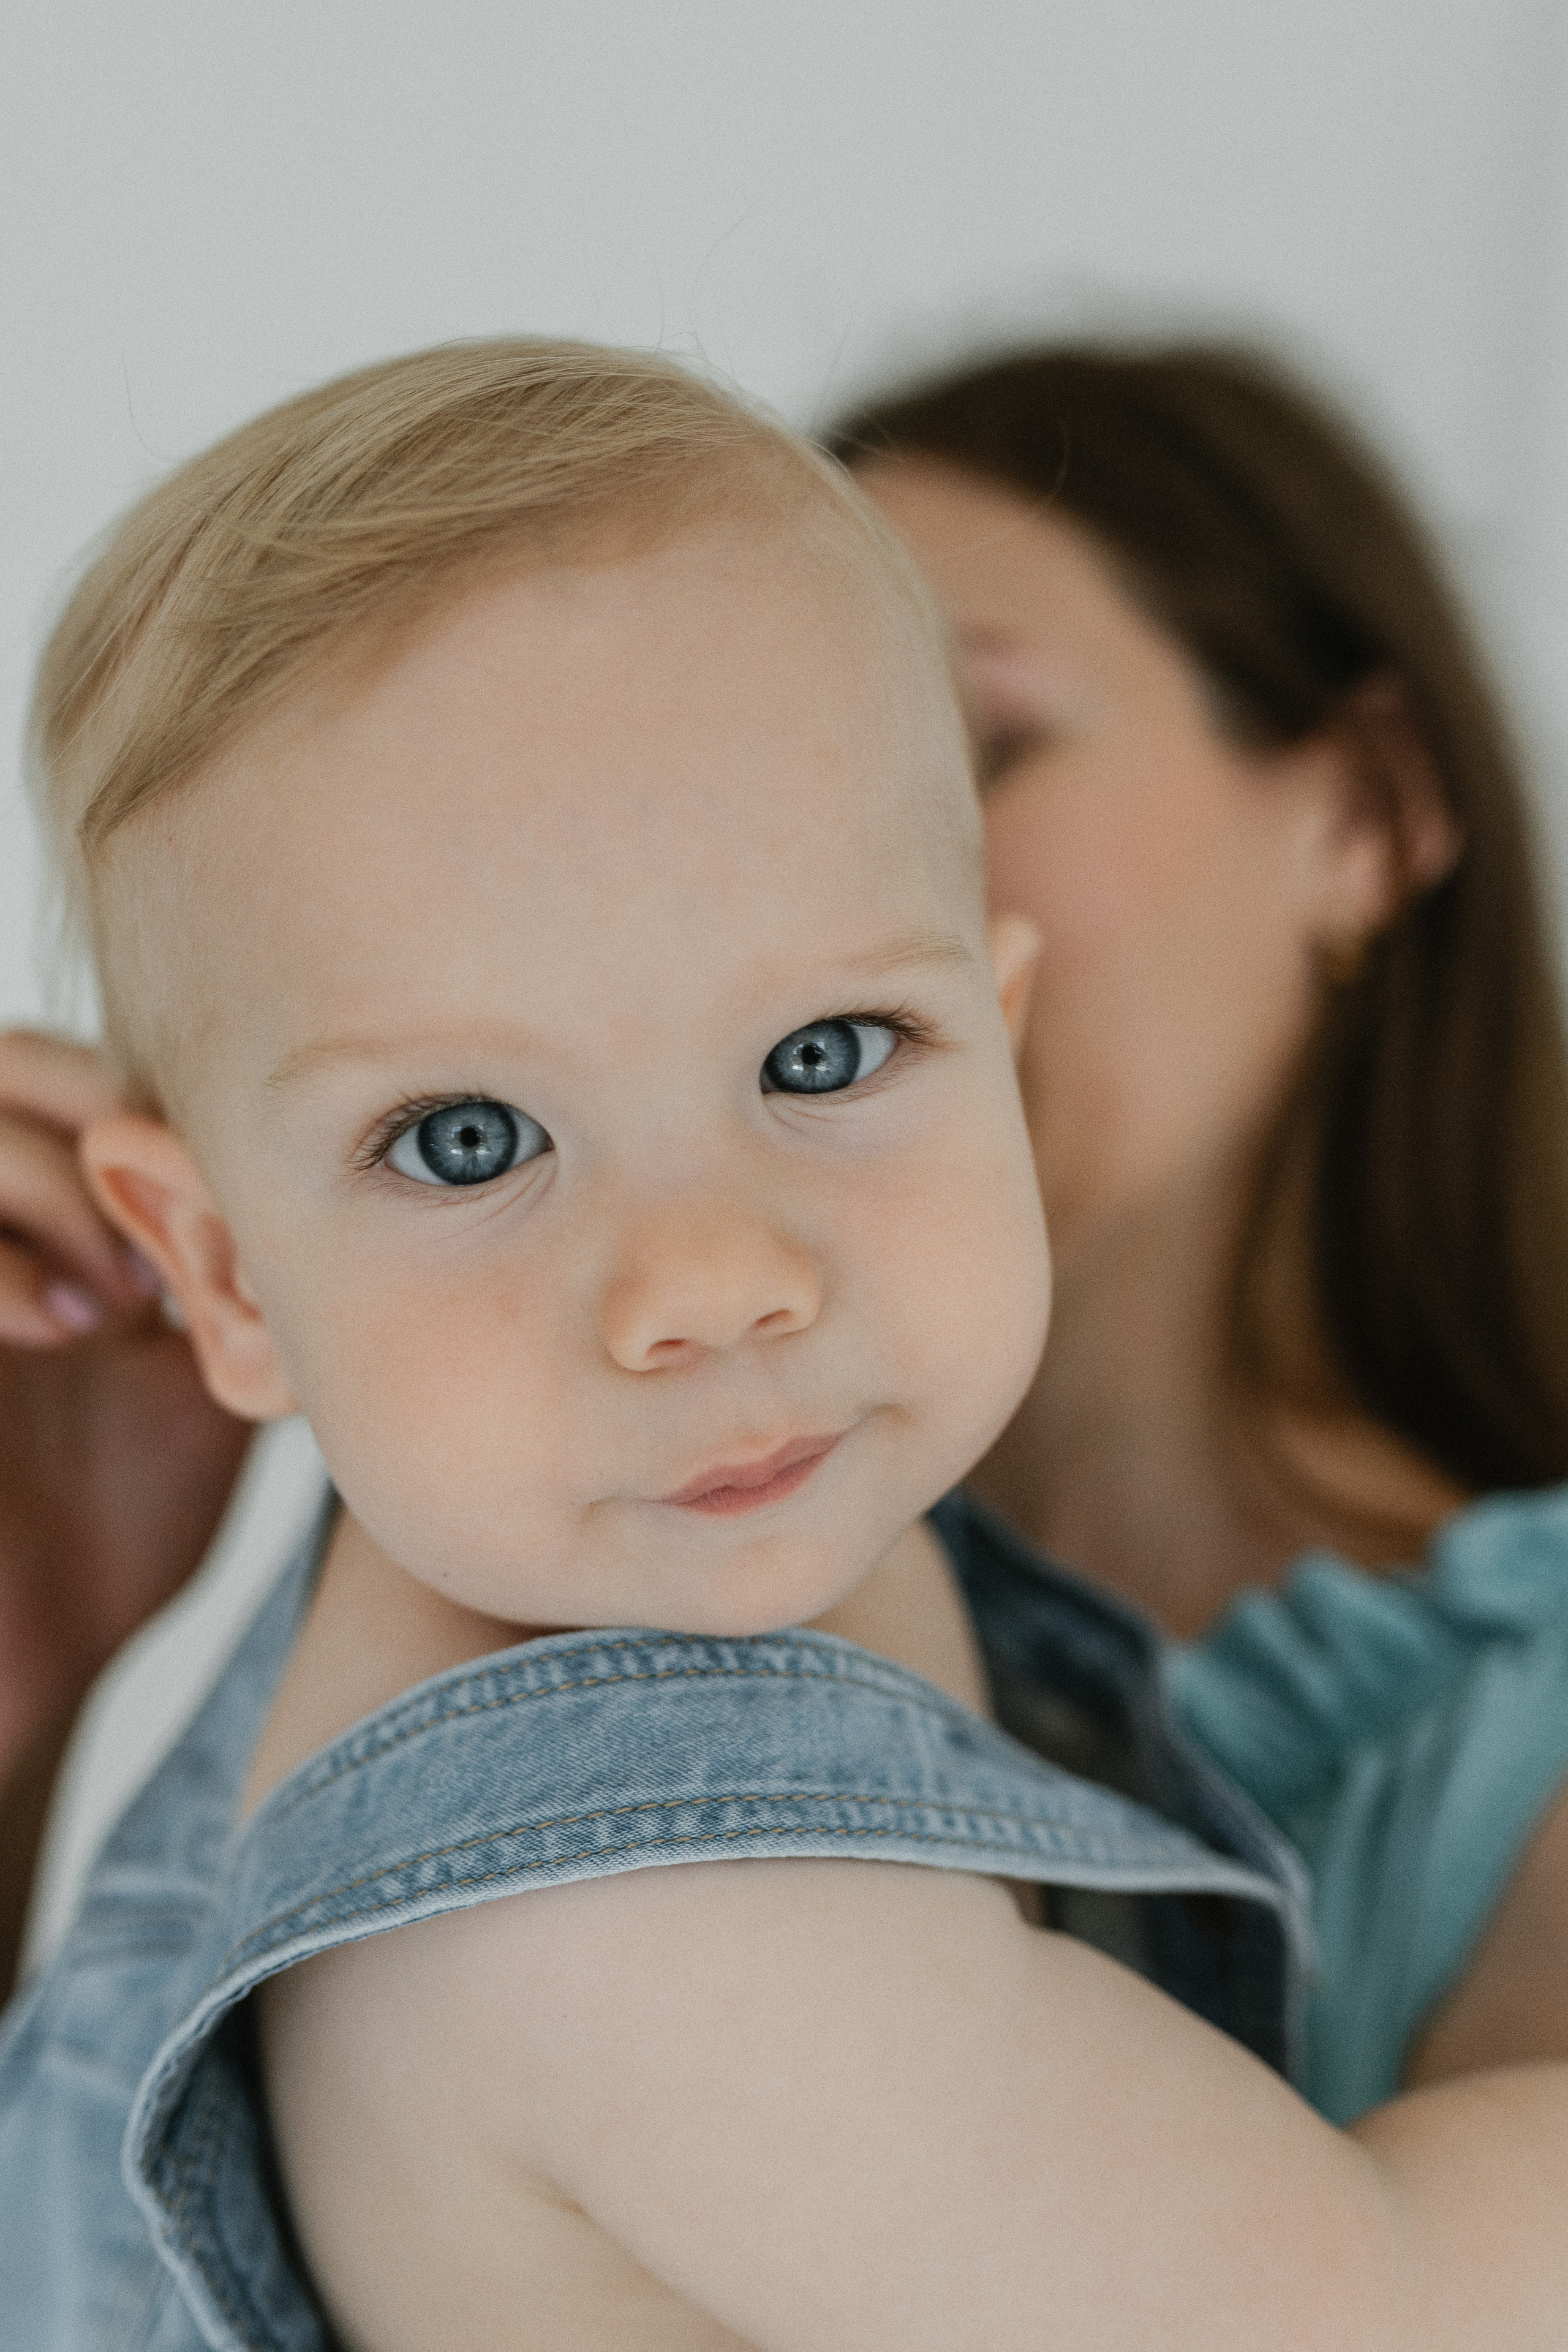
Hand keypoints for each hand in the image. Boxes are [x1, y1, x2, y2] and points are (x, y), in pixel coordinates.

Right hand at [0, 1030, 250, 1777]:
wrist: (28, 1647)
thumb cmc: (117, 1514)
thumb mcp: (203, 1363)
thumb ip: (241, 1264)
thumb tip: (349, 1178)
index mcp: (50, 1205)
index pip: (80, 1062)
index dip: (156, 1102)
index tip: (229, 1213)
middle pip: (14, 1060)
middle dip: (97, 1118)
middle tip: (166, 1239)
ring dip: (49, 1182)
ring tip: (120, 1297)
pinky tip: (63, 1329)